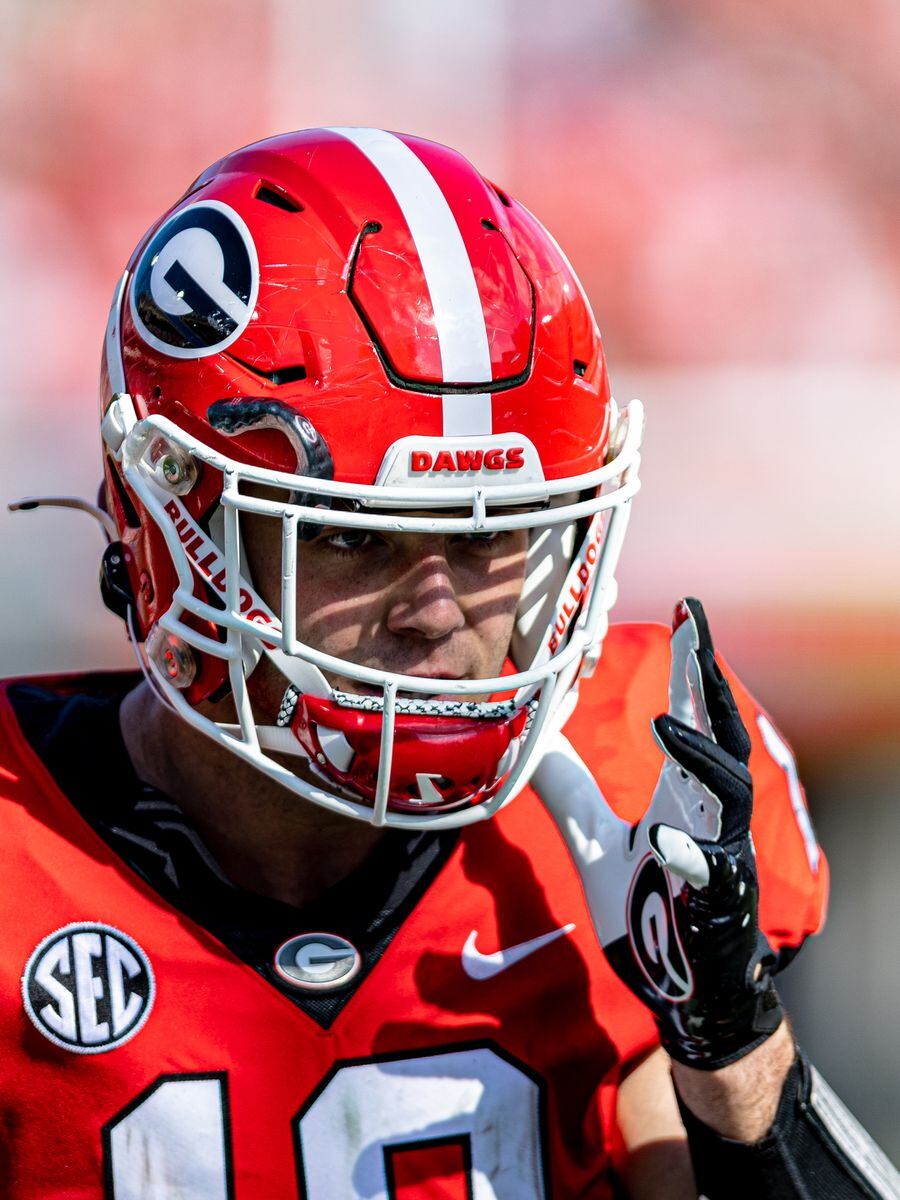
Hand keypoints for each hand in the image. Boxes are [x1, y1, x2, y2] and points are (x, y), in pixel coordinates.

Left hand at [533, 598, 782, 1069]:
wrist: (684, 984)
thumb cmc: (649, 904)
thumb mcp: (592, 837)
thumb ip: (568, 787)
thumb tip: (530, 738)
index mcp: (684, 790)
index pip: (692, 715)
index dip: (690, 664)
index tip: (687, 611)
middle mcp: (710, 813)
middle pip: (720, 734)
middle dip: (710, 680)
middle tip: (697, 627)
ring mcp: (722, 855)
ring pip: (726, 794)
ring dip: (698, 754)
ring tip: (663, 718)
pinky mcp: (719, 904)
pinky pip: (709, 875)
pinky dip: (690, 856)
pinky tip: (662, 842)